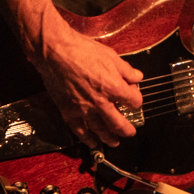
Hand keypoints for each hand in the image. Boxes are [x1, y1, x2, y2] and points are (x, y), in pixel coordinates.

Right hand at [38, 32, 143, 147]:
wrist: (55, 52)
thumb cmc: (82, 50)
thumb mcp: (111, 56)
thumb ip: (126, 70)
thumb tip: (137, 77)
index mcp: (114, 87)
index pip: (133, 101)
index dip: (136, 100)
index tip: (134, 100)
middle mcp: (101, 102)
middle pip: (118, 123)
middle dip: (126, 130)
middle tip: (130, 133)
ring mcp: (84, 109)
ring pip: (100, 130)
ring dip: (109, 138)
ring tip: (114, 142)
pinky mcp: (68, 111)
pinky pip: (80, 130)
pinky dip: (87, 138)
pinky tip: (92, 143)